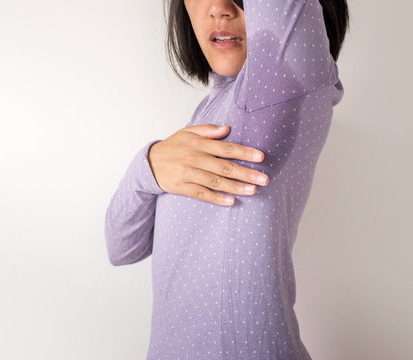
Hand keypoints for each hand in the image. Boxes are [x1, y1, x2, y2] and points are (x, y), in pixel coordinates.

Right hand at [147, 124, 268, 205]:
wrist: (148, 163)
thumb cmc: (172, 147)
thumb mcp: (187, 132)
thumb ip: (207, 131)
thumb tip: (227, 128)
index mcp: (198, 144)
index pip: (226, 148)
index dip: (244, 152)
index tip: (261, 157)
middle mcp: (194, 158)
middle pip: (224, 167)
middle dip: (246, 173)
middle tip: (264, 179)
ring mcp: (187, 174)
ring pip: (216, 182)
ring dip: (235, 187)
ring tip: (253, 191)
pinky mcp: (181, 187)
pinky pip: (202, 194)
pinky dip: (217, 198)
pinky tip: (231, 202)